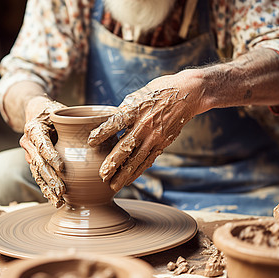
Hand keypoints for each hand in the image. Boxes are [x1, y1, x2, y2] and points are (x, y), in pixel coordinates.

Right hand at [19, 98, 66, 206]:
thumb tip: (104, 123)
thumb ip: (75, 119)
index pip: (41, 143)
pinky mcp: (33, 162)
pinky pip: (39, 177)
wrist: (36, 113)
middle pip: (38, 162)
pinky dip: (47, 189)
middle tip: (62, 191)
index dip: (51, 155)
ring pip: (38, 173)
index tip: (62, 167)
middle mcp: (28, 142)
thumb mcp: (61, 110)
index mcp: (34, 128)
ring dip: (48, 188)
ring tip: (58, 200)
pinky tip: (54, 200)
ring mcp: (29, 153)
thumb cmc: (54, 111)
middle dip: (50, 178)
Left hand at [88, 71, 204, 191]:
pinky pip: (148, 160)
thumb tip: (107, 125)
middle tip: (101, 176)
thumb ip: (123, 111)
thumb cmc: (158, 91)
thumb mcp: (137, 96)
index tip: (90, 142)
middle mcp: (145, 125)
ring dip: (125, 174)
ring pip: (137, 159)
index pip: (115, 122)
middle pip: (126, 146)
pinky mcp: (162, 143)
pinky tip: (129, 180)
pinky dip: (138, 172)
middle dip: (113, 163)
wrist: (188, 94)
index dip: (102, 133)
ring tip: (113, 186)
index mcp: (136, 109)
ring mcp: (155, 136)